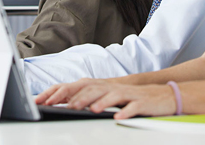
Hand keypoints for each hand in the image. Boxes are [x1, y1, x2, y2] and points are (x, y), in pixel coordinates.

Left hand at [36, 79, 176, 118]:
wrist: (163, 95)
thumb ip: (91, 98)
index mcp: (103, 86)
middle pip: (91, 88)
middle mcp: (113, 87)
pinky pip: (133, 106)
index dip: (59, 91)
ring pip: (111, 95)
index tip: (42, 99)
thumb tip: (67, 103)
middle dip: (74, 96)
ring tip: (86, 110)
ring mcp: (128, 93)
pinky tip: (118, 118)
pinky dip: (125, 112)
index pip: (77, 85)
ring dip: (98, 102)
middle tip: (59, 105)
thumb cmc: (133, 98)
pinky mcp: (142, 102)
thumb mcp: (110, 97)